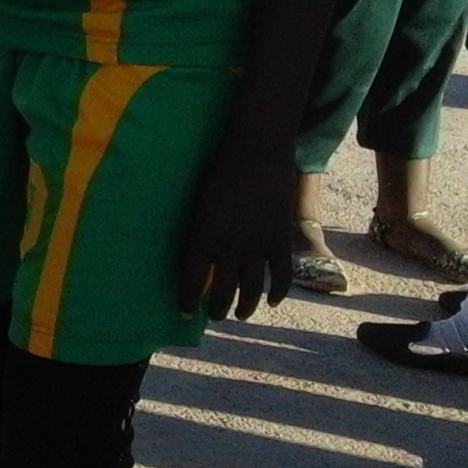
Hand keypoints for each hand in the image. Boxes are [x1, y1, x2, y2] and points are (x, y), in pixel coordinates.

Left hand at [176, 129, 292, 320]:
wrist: (254, 151)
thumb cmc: (218, 172)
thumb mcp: (199, 205)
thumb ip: (199, 232)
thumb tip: (199, 256)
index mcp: (201, 238)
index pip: (190, 281)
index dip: (187, 300)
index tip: (186, 312)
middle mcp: (227, 248)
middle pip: (221, 291)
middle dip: (216, 308)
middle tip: (213, 316)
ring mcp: (256, 247)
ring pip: (251, 290)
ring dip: (244, 307)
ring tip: (238, 314)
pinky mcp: (280, 241)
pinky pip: (281, 277)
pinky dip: (278, 293)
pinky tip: (273, 302)